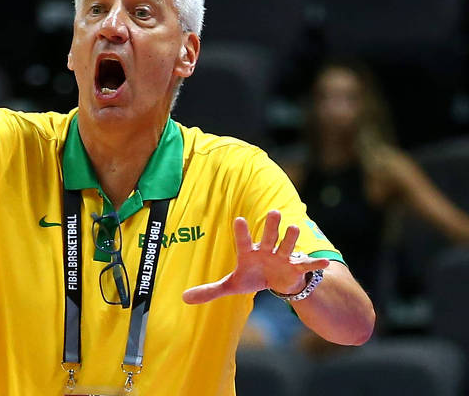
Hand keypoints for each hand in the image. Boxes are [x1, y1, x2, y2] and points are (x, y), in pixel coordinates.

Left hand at [182, 210, 328, 303]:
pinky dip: (316, 265)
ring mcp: (283, 257)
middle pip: (269, 236)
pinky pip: (307, 266)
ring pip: (288, 246)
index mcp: (249, 253)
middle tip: (273, 212)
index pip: (244, 241)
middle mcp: (267, 250)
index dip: (242, 232)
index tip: (239, 219)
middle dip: (271, 226)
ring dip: (291, 238)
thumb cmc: (252, 277)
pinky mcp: (296, 268)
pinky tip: (326, 264)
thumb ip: (210, 290)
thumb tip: (184, 298)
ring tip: (294, 228)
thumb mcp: (232, 285)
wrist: (275, 281)